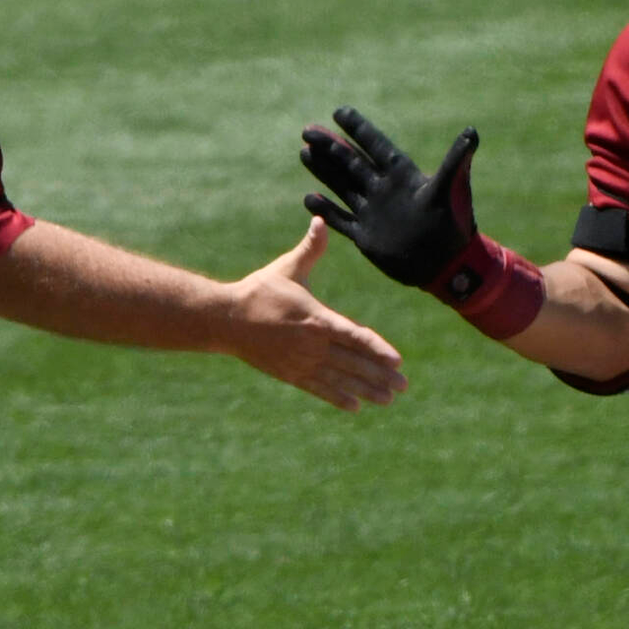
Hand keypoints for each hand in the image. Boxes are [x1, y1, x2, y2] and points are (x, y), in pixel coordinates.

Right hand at [219, 219, 407, 409]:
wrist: (225, 319)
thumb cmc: (259, 291)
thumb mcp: (287, 268)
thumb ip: (310, 249)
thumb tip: (321, 221)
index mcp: (316, 318)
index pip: (355, 336)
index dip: (377, 348)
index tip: (397, 360)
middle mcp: (313, 344)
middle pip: (353, 362)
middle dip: (380, 375)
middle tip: (403, 385)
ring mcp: (301, 362)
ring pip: (340, 379)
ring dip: (365, 390)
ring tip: (387, 400)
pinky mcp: (290, 374)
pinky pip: (319, 388)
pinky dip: (337, 397)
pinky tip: (355, 406)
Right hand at [299, 106, 481, 289]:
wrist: (448, 266)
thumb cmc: (453, 226)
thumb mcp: (452, 189)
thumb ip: (456, 161)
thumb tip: (472, 132)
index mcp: (401, 175)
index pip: (375, 145)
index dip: (358, 129)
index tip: (339, 112)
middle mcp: (383, 189)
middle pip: (351, 162)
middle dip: (330, 146)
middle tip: (308, 130)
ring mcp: (373, 211)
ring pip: (342, 185)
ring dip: (324, 170)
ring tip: (305, 152)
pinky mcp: (366, 235)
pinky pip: (340, 219)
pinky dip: (325, 210)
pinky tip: (309, 198)